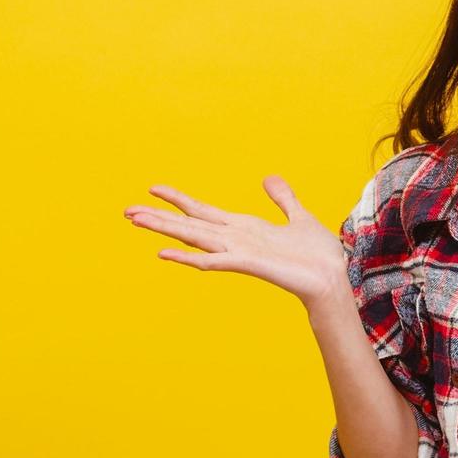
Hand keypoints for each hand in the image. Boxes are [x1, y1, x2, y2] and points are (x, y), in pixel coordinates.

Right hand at [123, 175, 347, 305]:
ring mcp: (239, 252)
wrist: (331, 279)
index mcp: (244, 228)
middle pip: (190, 224)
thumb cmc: (317, 254)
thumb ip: (283, 199)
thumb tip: (269, 178)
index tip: (153, 188)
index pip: (203, 211)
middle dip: (159, 216)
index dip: (178, 199)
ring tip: (136, 220)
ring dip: (165, 229)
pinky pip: (213, 260)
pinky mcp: (248, 263)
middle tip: (126, 210)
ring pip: (194, 238)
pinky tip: (164, 253)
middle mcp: (235, 239)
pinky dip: (188, 257)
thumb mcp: (299, 217)